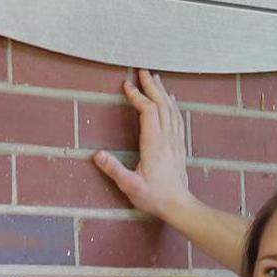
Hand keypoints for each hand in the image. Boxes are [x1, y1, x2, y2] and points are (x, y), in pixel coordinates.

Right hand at [93, 69, 192, 222]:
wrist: (179, 205)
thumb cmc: (154, 197)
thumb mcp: (130, 186)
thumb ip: (114, 170)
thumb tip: (96, 154)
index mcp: (154, 144)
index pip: (148, 112)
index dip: (137, 96)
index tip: (126, 85)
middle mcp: (167, 138)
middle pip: (162, 105)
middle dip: (151, 86)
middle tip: (142, 71)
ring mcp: (176, 141)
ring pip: (171, 110)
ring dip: (163, 92)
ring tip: (155, 79)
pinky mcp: (180, 146)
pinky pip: (178, 119)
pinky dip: (173, 106)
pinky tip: (172, 101)